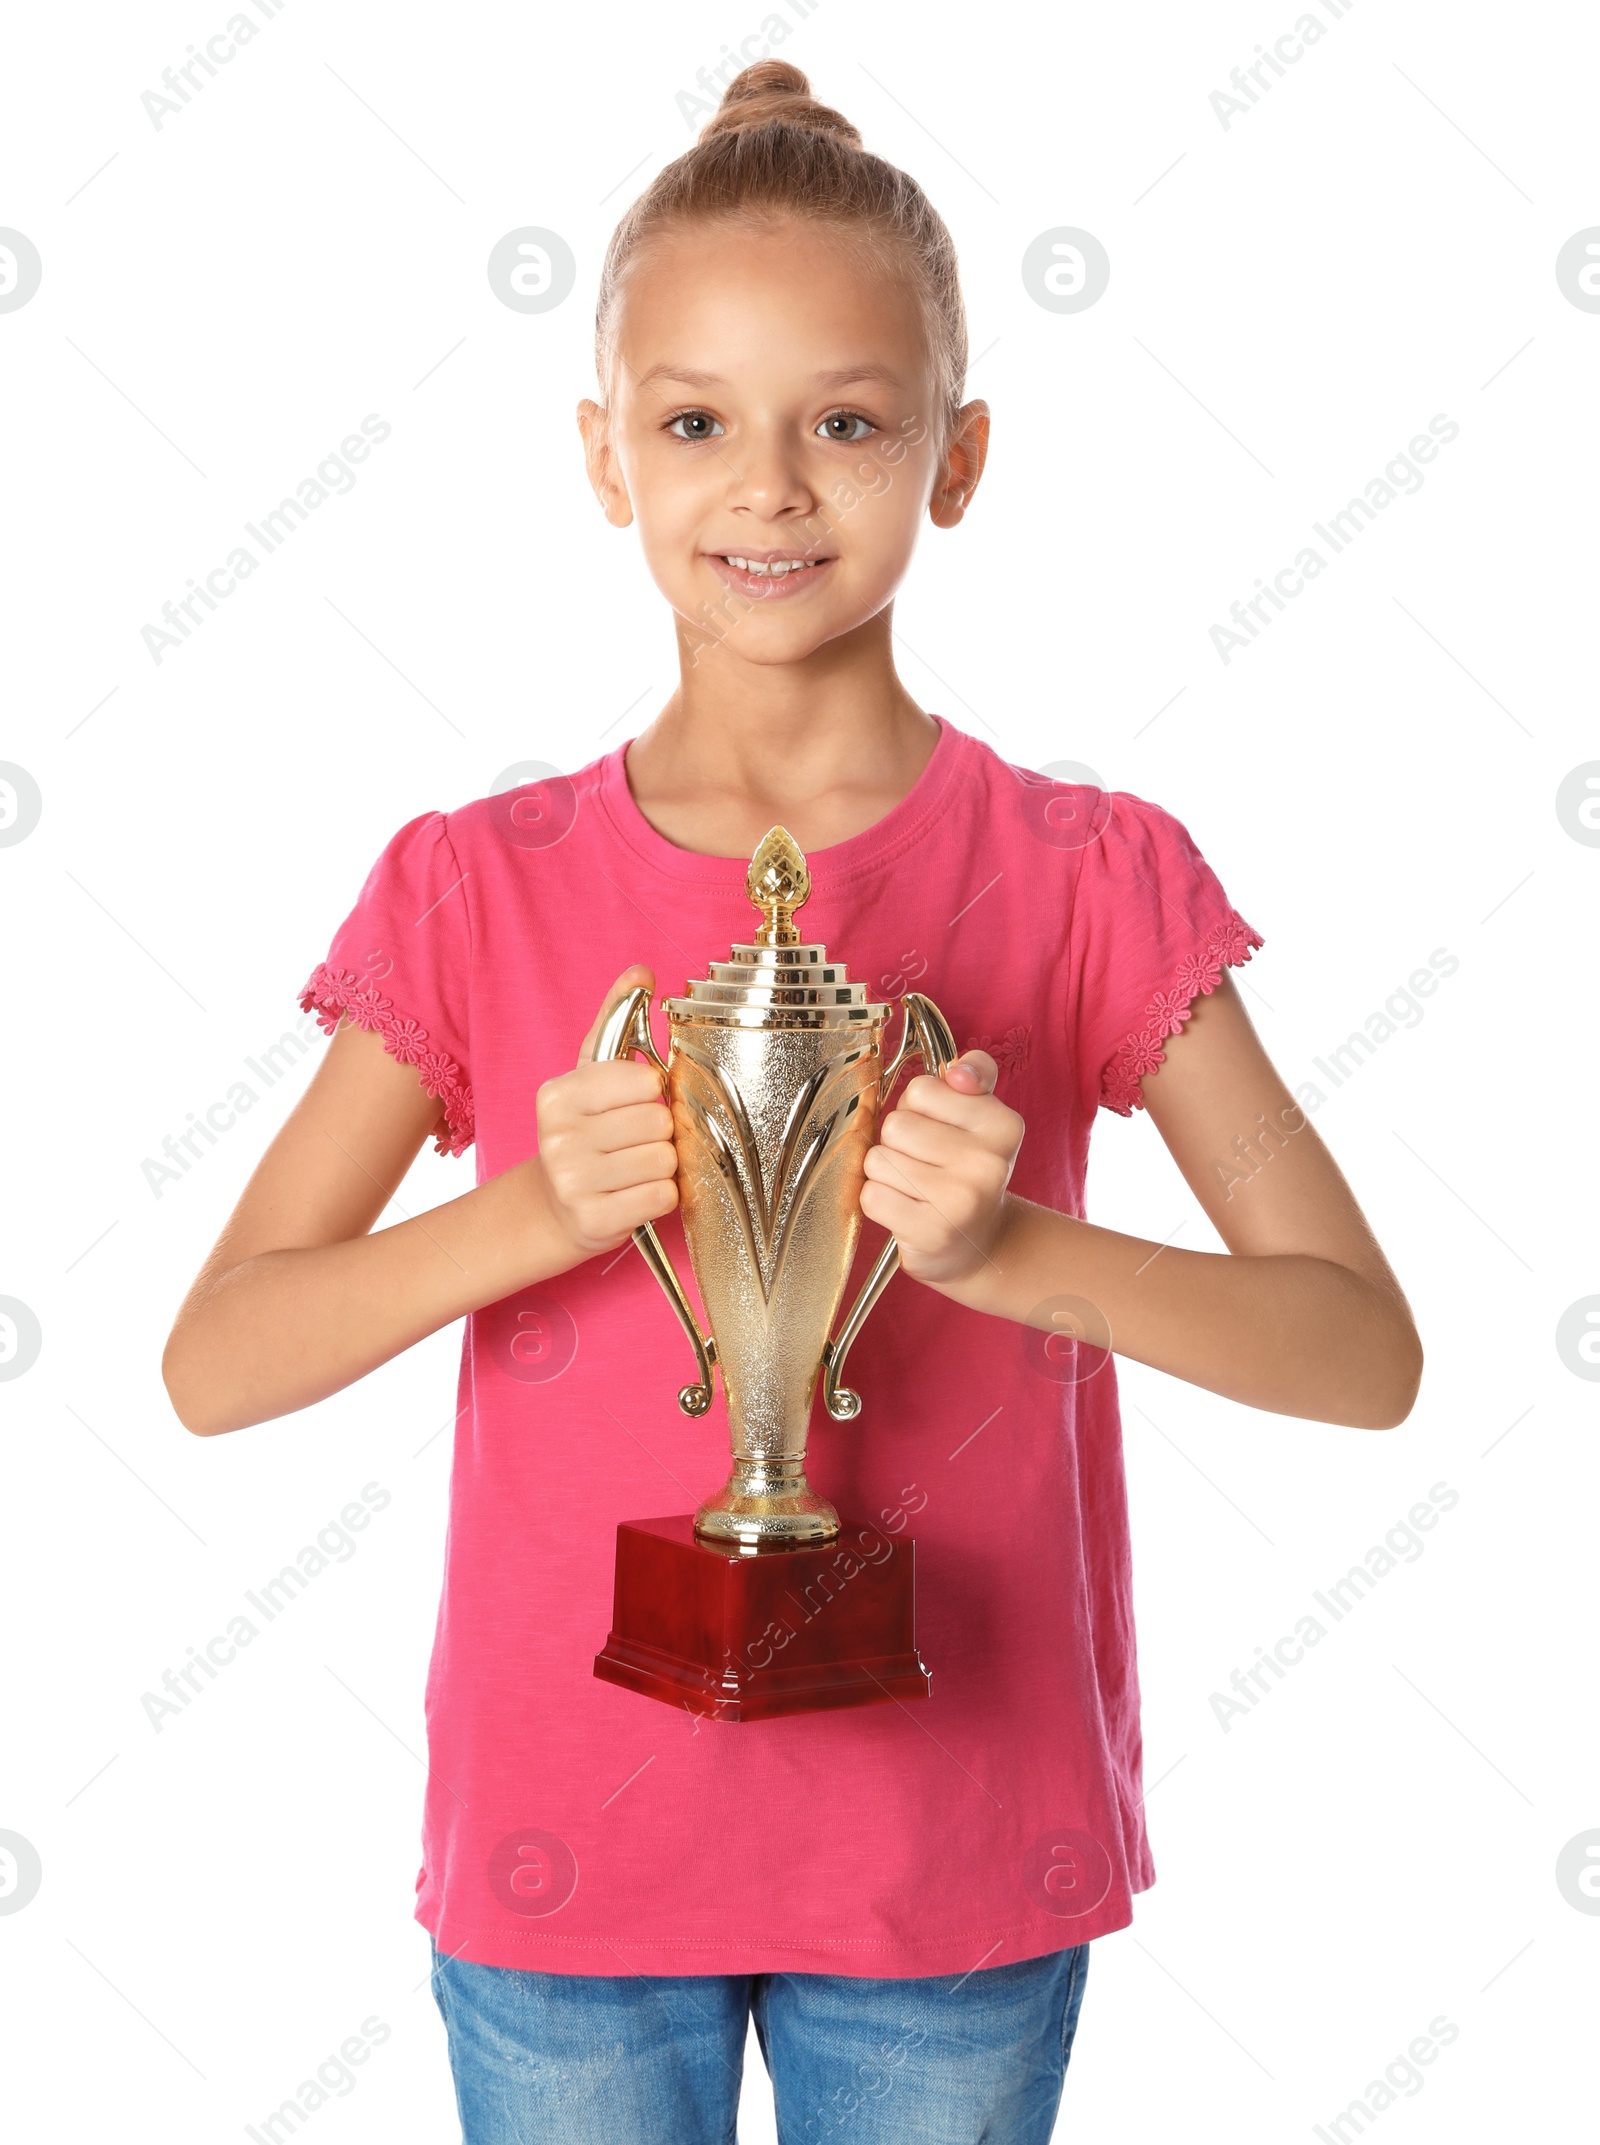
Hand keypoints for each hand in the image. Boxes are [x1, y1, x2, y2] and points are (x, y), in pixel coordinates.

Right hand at [535, 966, 678, 1262]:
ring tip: (633, 1168)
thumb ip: (616, 1020)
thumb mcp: (591, 1075)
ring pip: (664, 1161)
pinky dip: (660, 1197)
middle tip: (634, 1142)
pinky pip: (661, 1197)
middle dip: (659, 1133)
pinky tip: (635, 1194)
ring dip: (661, 1167)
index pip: (644, 1082)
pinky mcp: (592, 1221)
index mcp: (557, 1095)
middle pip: (659, 1123)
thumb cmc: (584, 1132)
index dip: (652, 1095)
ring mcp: (571, 1182)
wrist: (554, 1207)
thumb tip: (640, 972)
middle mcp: (556, 1137)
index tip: (634, 1104)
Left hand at [859, 1050, 1023, 1289]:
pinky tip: (906, 1210)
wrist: (980, 1244)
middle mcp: (989, 1163)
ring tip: (916, 1188)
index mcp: (1004, 1125)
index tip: (941, 1131)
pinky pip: (871, 1196)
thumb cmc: (969, 1170)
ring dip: (886, 1173)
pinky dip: (879, 1201)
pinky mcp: (931, 1233)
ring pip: (878, 1160)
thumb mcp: (983, 1117)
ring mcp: (961, 1200)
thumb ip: (976, 1073)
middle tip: (926, 1164)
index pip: (922, 1089)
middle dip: (898, 1142)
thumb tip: (958, 1071)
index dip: (918, 1108)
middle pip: (896, 1125)